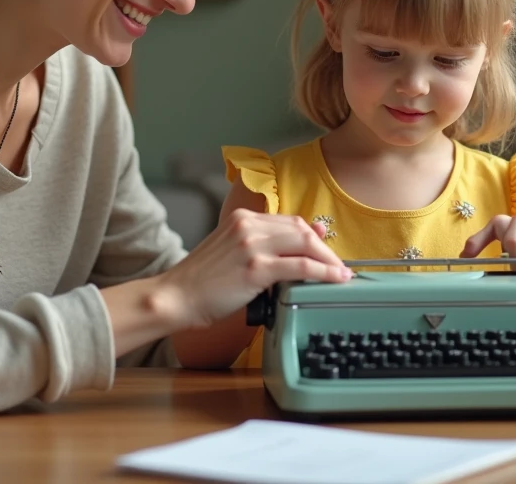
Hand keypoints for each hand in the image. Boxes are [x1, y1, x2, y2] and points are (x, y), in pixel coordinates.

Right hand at [159, 209, 351, 328]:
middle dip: (325, 249)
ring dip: (329, 260)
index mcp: (242, 218)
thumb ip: (260, 245)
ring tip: (340, 274)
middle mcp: (248, 225)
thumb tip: (295, 243)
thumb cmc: (201, 282)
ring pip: (305, 244)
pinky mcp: (256, 268)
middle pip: (301, 229)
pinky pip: (300, 266)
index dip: (313, 236)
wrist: (175, 297)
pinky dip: (323, 272)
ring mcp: (252, 245)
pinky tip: (334, 279)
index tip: (326, 251)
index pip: (290, 221)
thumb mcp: (231, 253)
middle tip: (338, 266)